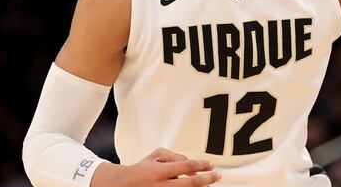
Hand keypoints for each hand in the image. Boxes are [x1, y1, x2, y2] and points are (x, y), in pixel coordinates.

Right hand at [92, 147, 220, 185]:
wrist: (122, 185)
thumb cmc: (141, 170)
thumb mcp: (156, 156)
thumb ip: (175, 157)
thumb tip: (193, 167)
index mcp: (159, 171)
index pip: (187, 166)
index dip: (202, 165)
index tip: (212, 166)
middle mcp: (161, 185)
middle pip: (190, 183)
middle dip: (207, 180)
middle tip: (218, 176)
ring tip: (208, 184)